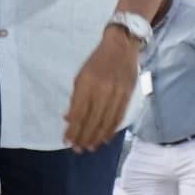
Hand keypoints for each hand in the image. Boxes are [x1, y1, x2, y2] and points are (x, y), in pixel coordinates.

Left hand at [63, 25, 140, 150]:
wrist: (122, 45)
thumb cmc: (97, 60)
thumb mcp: (81, 75)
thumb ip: (76, 98)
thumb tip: (68, 119)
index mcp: (87, 83)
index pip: (79, 113)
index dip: (73, 130)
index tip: (67, 141)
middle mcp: (102, 90)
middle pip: (92, 120)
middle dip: (83, 137)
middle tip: (78, 149)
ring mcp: (117, 93)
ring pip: (106, 121)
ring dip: (97, 137)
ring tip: (90, 148)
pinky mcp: (128, 94)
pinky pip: (118, 117)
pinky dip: (111, 130)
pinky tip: (105, 138)